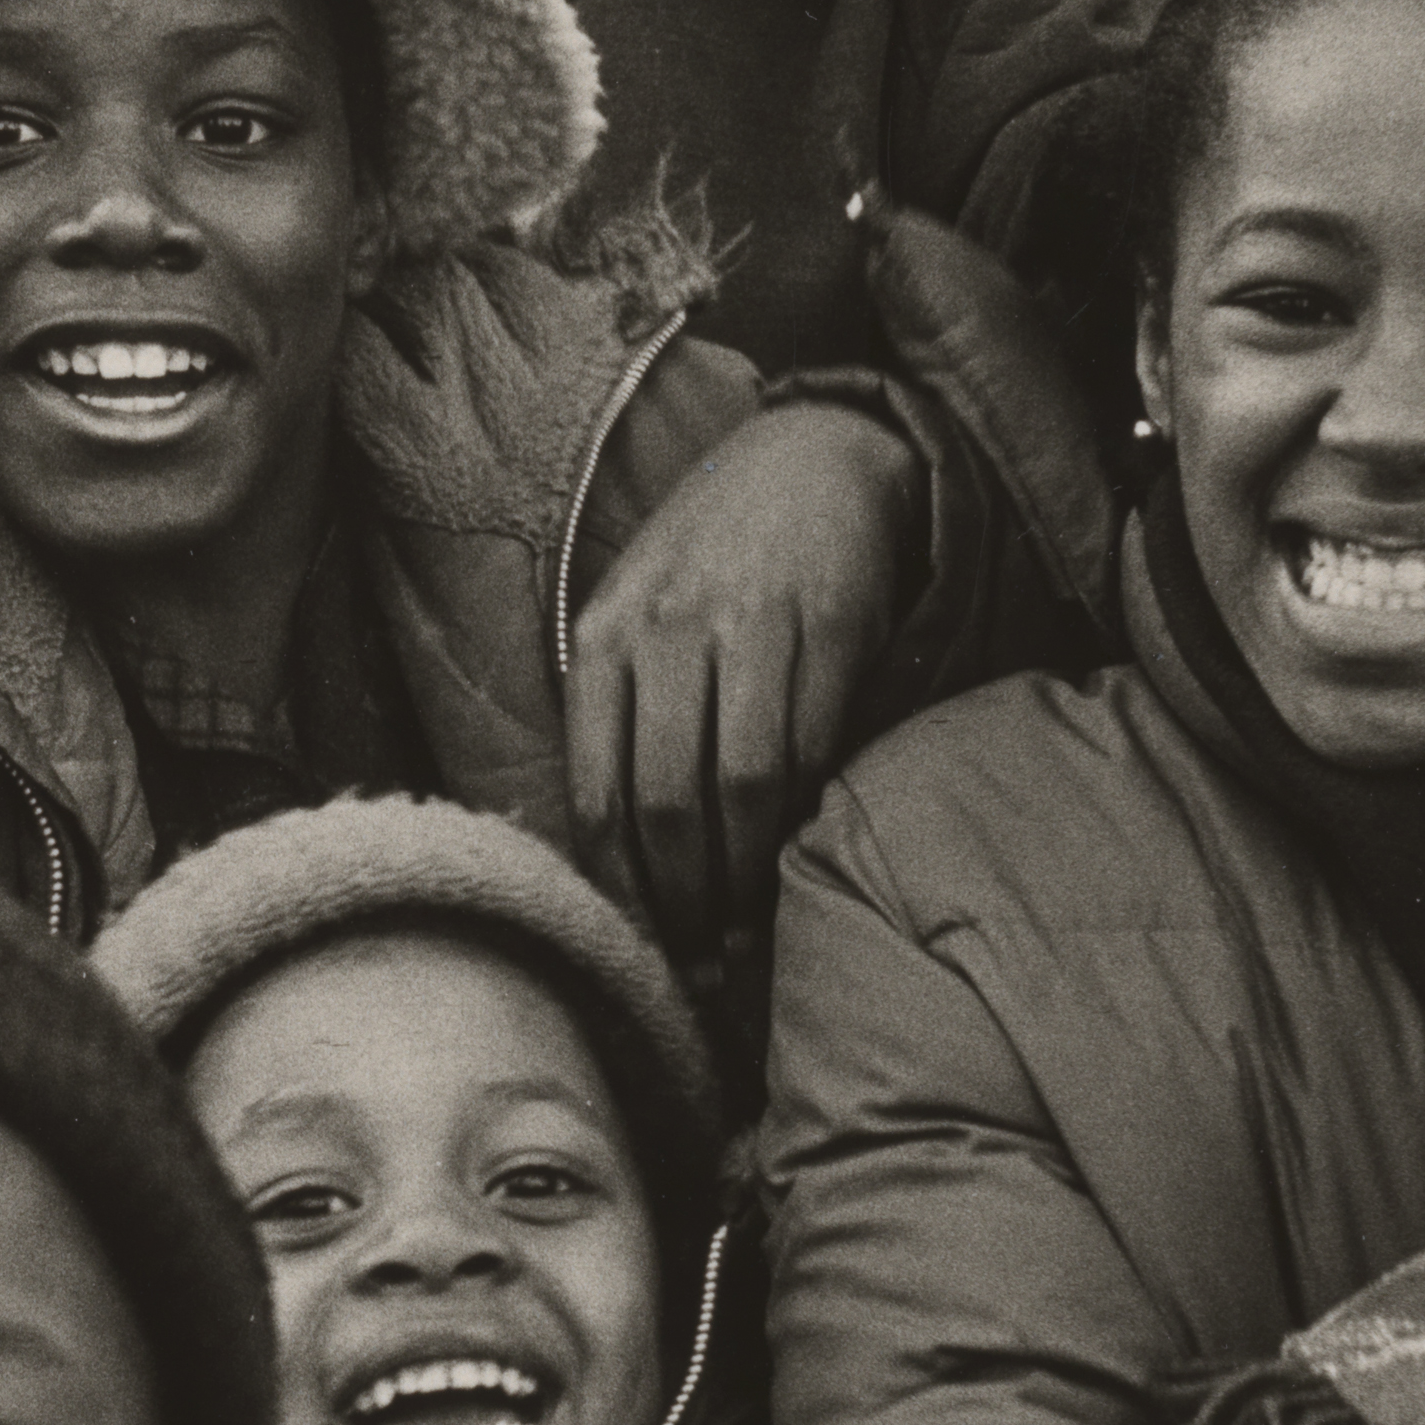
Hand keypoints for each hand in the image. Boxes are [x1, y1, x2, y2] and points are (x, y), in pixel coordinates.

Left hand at [563, 397, 923, 959]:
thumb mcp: (636, 612)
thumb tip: (607, 851)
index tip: (641, 951)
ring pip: (740, 789)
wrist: (815, 455)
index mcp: (604, 639)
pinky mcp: (826, 627)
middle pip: (667, 805)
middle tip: (703, 969)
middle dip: (685, 905)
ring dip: (746, 879)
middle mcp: (667, 632)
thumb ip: (616, 710)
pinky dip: (801, 818)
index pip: (598, 794)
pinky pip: (810, 748)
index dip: (622, 890)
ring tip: (748, 937)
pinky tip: (796, 860)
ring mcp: (749, 628)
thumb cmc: (714, 555)